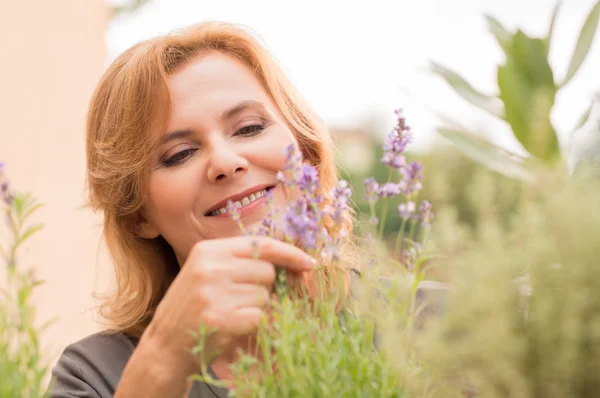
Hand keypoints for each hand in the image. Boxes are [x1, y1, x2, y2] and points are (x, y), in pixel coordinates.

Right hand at [140, 236, 314, 375]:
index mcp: (208, 250)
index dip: (289, 253)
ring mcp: (215, 293)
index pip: (261, 244)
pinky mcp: (222, 319)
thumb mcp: (207, 272)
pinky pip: (259, 317)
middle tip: (239, 299)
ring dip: (256, 307)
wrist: (165, 346)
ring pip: (264, 295)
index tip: (309, 263)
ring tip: (230, 312)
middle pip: (267, 271)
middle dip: (264, 287)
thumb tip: (291, 260)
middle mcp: (211, 268)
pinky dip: (251, 324)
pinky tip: (230, 326)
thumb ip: (240, 261)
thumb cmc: (193, 307)